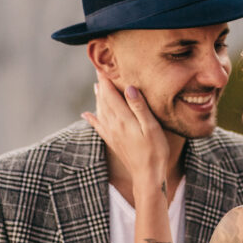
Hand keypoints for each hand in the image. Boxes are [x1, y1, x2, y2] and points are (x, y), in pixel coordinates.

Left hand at [82, 71, 169, 189]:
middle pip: (103, 100)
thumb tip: (128, 87)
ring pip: (100, 110)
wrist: (147, 176)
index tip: (103, 65)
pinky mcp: (112, 141)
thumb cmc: (155, 151)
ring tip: (96, 86)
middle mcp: (113, 124)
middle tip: (98, 70)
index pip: (111, 93)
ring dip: (98, 97)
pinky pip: (98, 125)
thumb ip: (139, 106)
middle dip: (101, 84)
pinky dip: (92, 118)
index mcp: (123, 118)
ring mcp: (111, 134)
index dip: (106, 79)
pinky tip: (86, 114)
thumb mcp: (152, 127)